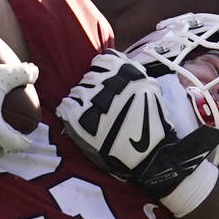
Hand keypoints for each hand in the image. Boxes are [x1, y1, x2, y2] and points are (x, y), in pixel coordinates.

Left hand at [57, 53, 218, 196]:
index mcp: (129, 73)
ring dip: (82, 101)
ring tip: (92, 116)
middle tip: (100, 107)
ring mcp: (94, 99)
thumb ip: (134, 76)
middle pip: (90, 76)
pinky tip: (79, 121)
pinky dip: (69, 112)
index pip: (104, 60)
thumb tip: (116, 63)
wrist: (150, 157)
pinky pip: (66, 105)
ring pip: (77, 90)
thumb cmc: (152, 128)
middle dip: (93, 89)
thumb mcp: (151, 92)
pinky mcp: (79, 117)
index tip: (106, 85)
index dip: (103, 73)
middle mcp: (111, 82)